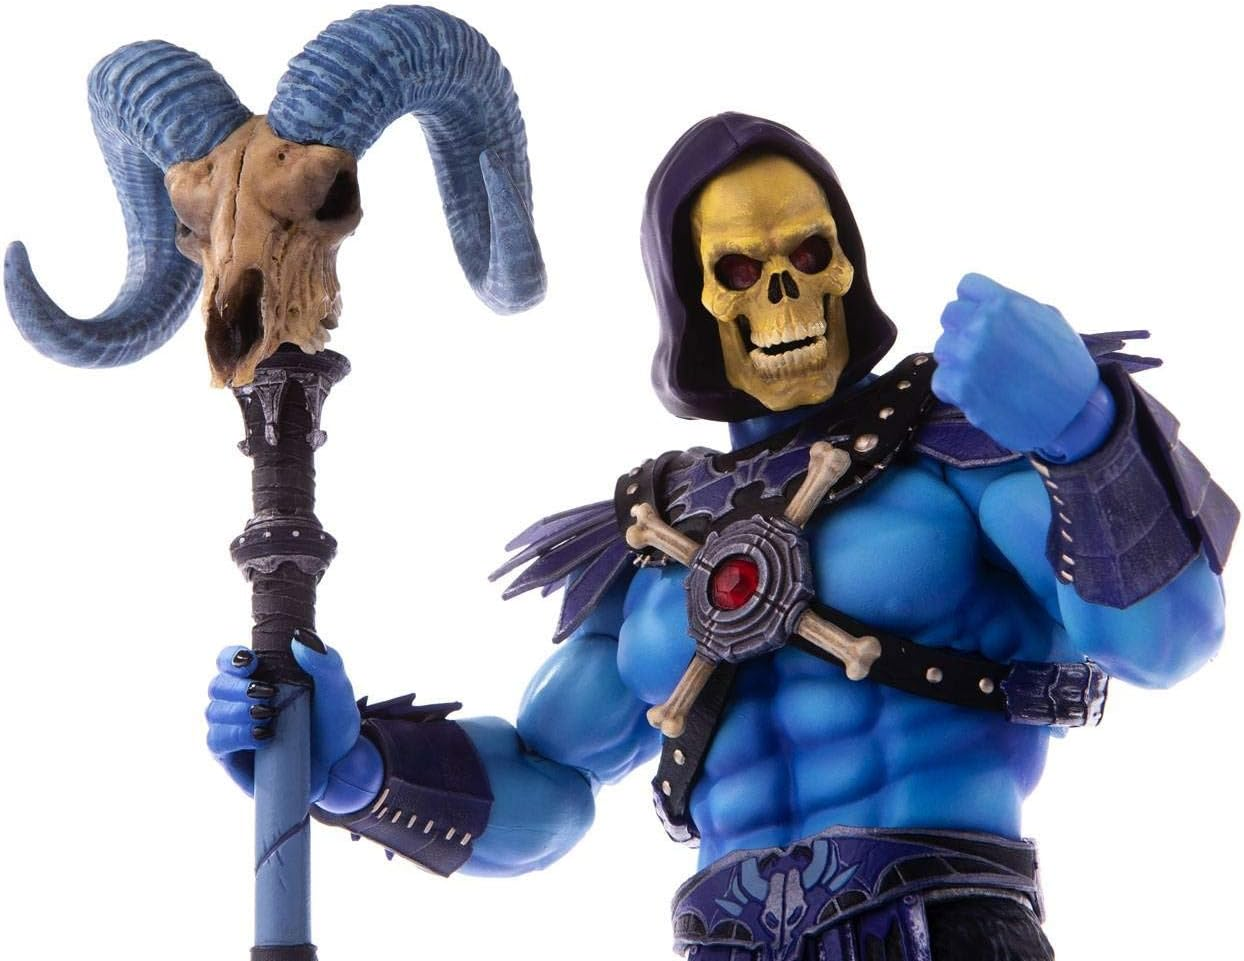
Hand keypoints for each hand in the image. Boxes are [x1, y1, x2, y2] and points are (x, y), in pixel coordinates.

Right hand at [205, 639, 362, 802]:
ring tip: (268, 717)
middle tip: (267, 694)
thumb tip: (299, 639)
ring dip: (237, 713)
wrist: (340, 764)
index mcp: (261, 677)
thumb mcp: (337, 688)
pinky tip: (261, 736)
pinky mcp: (233, 757)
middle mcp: (242, 700)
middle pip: (217, 686)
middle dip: (237, 688)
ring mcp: (235, 728)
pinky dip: (234, 736)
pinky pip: (216, 742)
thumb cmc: (335, 722)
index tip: (251, 662)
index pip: (229, 661)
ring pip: (213, 713)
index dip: (231, 658)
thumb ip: (324, 661)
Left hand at [932, 273, 1099, 452]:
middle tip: (985, 351)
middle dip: (963, 330)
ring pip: (942, 348)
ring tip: (986, 374)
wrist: (1074, 414)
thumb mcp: (1050, 320)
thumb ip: (1014, 307)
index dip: (974, 303)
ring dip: (958, 361)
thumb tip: (987, 302)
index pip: (967, 286)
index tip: (983, 320)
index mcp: (1004, 303)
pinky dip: (955, 389)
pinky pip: (940, 380)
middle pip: (949, 315)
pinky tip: (980, 392)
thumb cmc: (1065, 367)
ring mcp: (968, 356)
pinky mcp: (961, 387)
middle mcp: (982, 326)